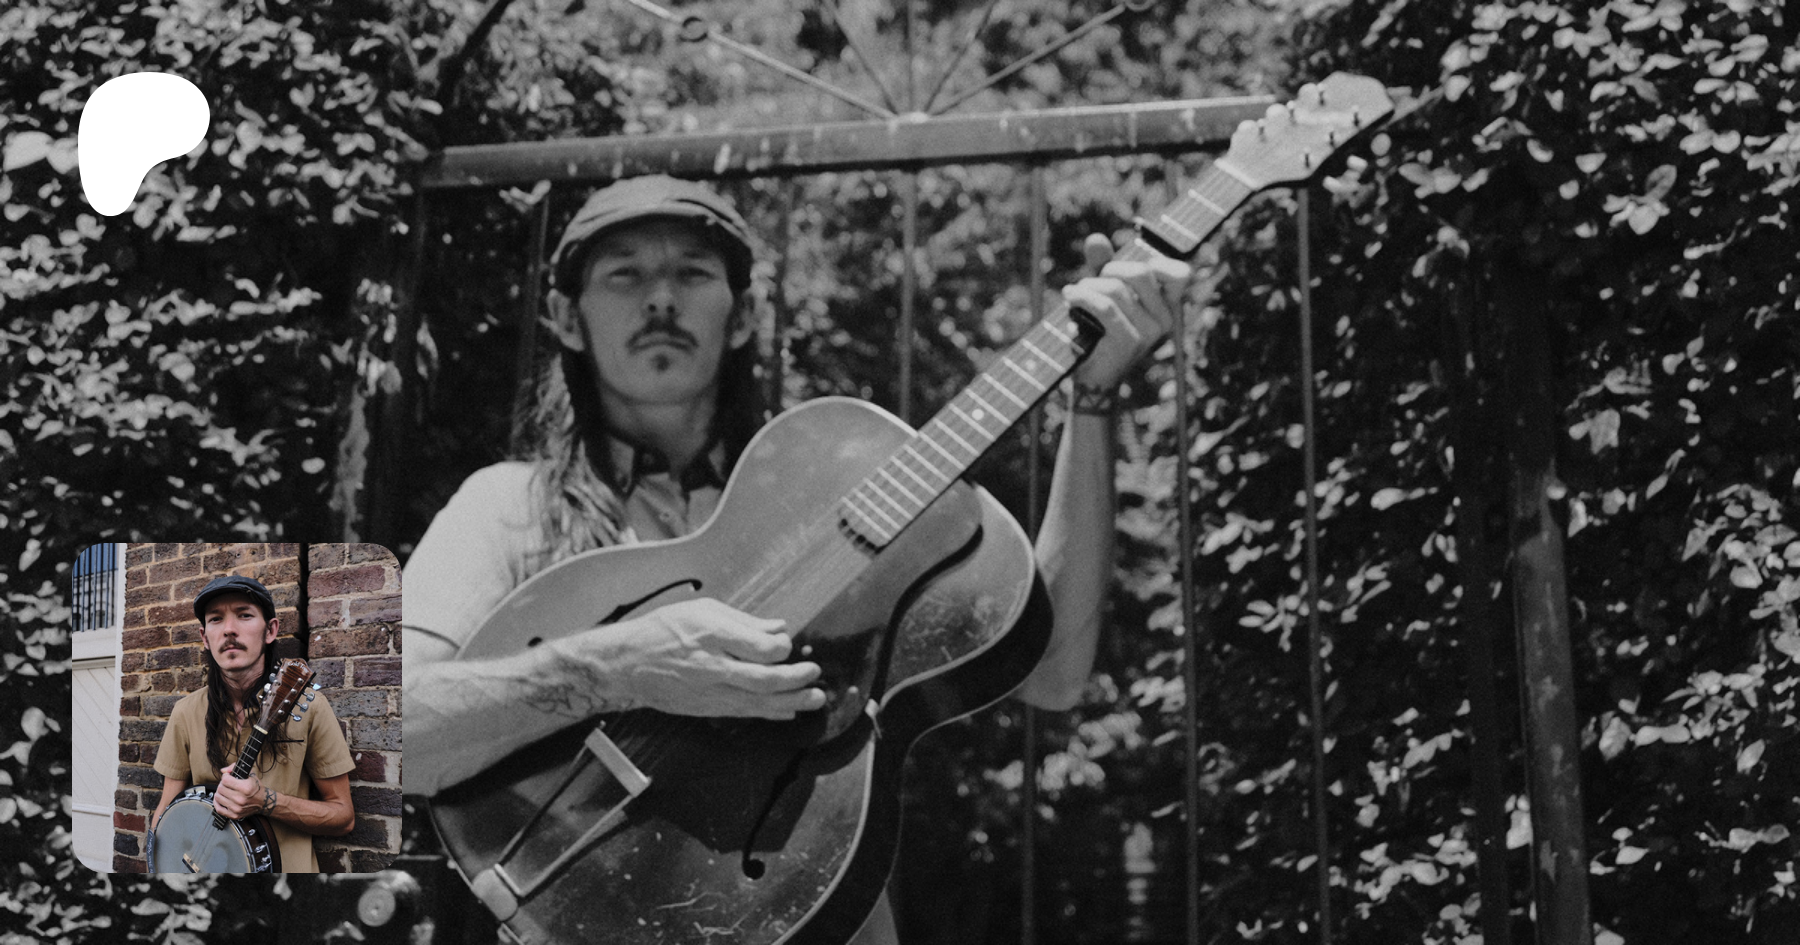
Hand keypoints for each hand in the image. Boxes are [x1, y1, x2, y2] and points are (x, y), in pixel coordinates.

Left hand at [213, 770, 263, 819]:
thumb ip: (235, 768)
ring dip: (219, 793)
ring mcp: (237, 808)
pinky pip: (219, 809)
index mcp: (245, 788)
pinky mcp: (234, 815)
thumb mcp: (250, 774)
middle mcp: (241, 799)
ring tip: (224, 791)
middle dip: (222, 784)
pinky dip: (217, 803)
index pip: (225, 780)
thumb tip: (224, 770)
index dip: (225, 776)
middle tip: (226, 784)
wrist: (263, 802)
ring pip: (218, 797)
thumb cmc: (256, 788)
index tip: (228, 777)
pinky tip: (221, 799)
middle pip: (220, 788)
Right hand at [566, 598, 825, 719]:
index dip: (781, 648)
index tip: (788, 644)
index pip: (759, 647)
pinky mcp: (706, 708)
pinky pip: (744, 713)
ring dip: (791, 702)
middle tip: (815, 673)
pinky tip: (788, 712)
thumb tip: (778, 628)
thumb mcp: (702, 610)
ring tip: (815, 699)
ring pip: (757, 702)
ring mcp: (709, 691)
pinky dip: (769, 713)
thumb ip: (744, 621)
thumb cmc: (664, 629)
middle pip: (763, 679)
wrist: (627, 663)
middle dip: (795, 679)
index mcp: (712, 634)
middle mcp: (712, 666)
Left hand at [1061, 233, 1192, 388]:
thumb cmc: (1098, 329)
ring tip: (1073, 294)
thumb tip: (1096, 238)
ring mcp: (1150, 332)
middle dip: (1110, 269)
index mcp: (1168, 307)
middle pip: (1142, 272)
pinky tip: (1070, 299)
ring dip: (1088, 286)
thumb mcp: (1102, 291)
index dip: (1154, 262)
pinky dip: (1082, 298)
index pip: (1180, 274)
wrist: (1090, 375)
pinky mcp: (1129, 341)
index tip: (1126, 270)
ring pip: (1117, 288)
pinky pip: (1105, 306)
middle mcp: (1166, 320)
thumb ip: (1102, 264)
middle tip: (1092, 282)